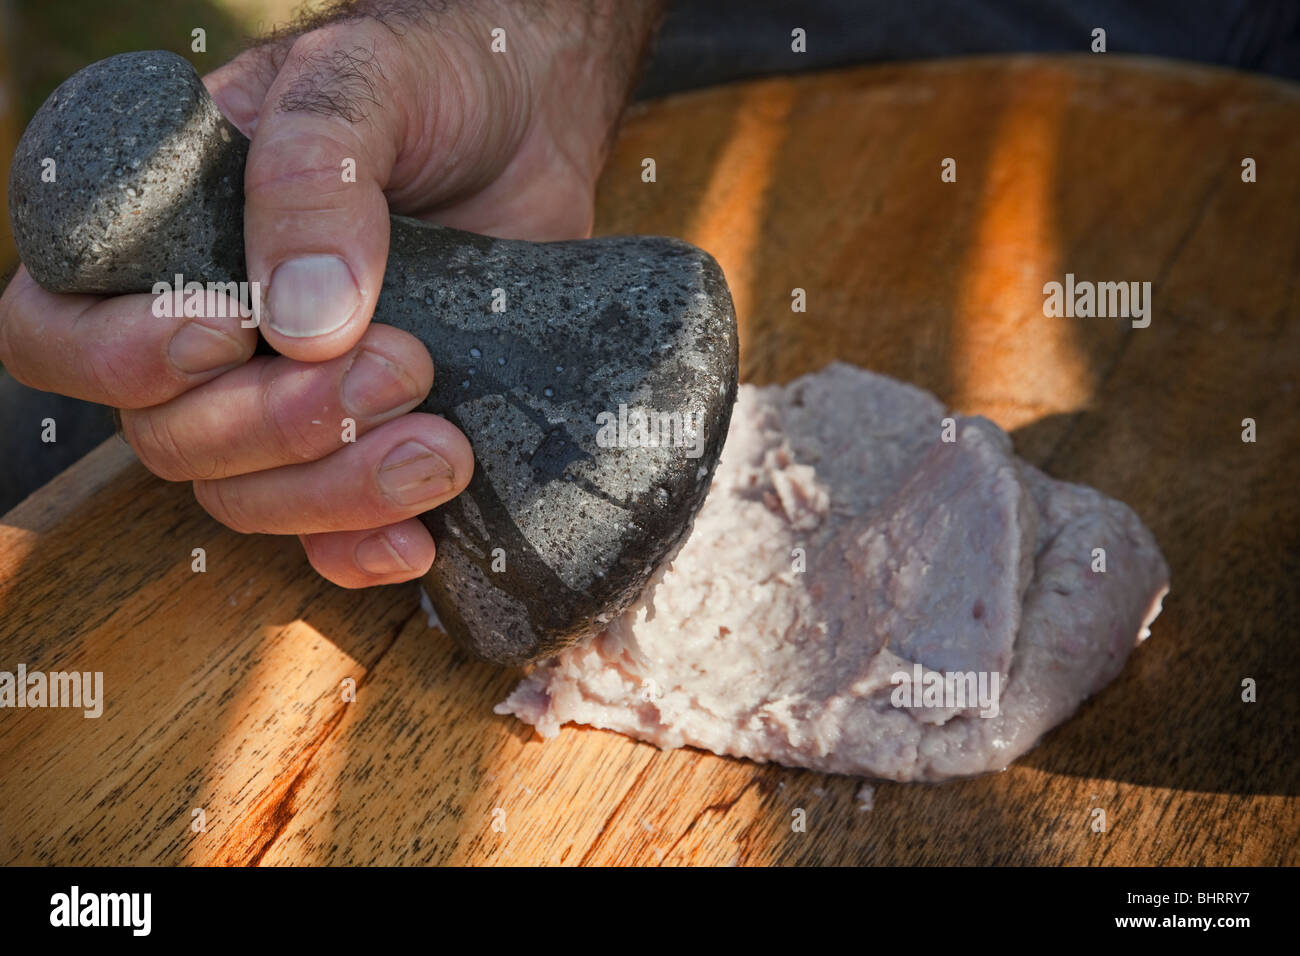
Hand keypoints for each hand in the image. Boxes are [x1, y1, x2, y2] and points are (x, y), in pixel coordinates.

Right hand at [0, 0, 659, 586]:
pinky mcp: (369, 438)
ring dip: (337, 490)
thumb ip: (316, 175)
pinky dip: (362, 548)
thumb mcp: (362, 82)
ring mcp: (287, 395)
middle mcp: (208, 334)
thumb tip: (299, 324)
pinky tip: (418, 541)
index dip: (118, 361)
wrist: (528, 121)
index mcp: (160, 243)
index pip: (55, 332)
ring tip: (443, 448)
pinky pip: (329, 534)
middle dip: (277, 426)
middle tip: (401, 365)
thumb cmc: (427, 81)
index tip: (230, 330)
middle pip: (171, 440)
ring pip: (250, 499)